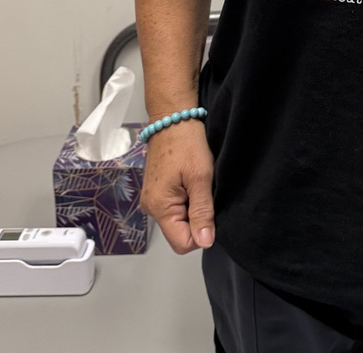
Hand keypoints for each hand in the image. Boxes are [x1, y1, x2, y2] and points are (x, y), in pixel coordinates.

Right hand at [140, 122, 214, 253]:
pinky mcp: (156, 191)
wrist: (172, 118)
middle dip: (197, 220)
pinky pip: (174, 207)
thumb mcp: (201, 177)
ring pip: (178, 220)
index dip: (201, 233)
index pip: (182, 243)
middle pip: (179, 233)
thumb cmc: (186, 143)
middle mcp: (151, 208)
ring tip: (199, 185)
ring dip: (193, 208)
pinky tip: (192, 182)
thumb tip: (205, 242)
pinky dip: (187, 200)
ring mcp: (152, 199)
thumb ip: (203, 211)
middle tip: (205, 193)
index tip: (211, 211)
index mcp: (159, 207)